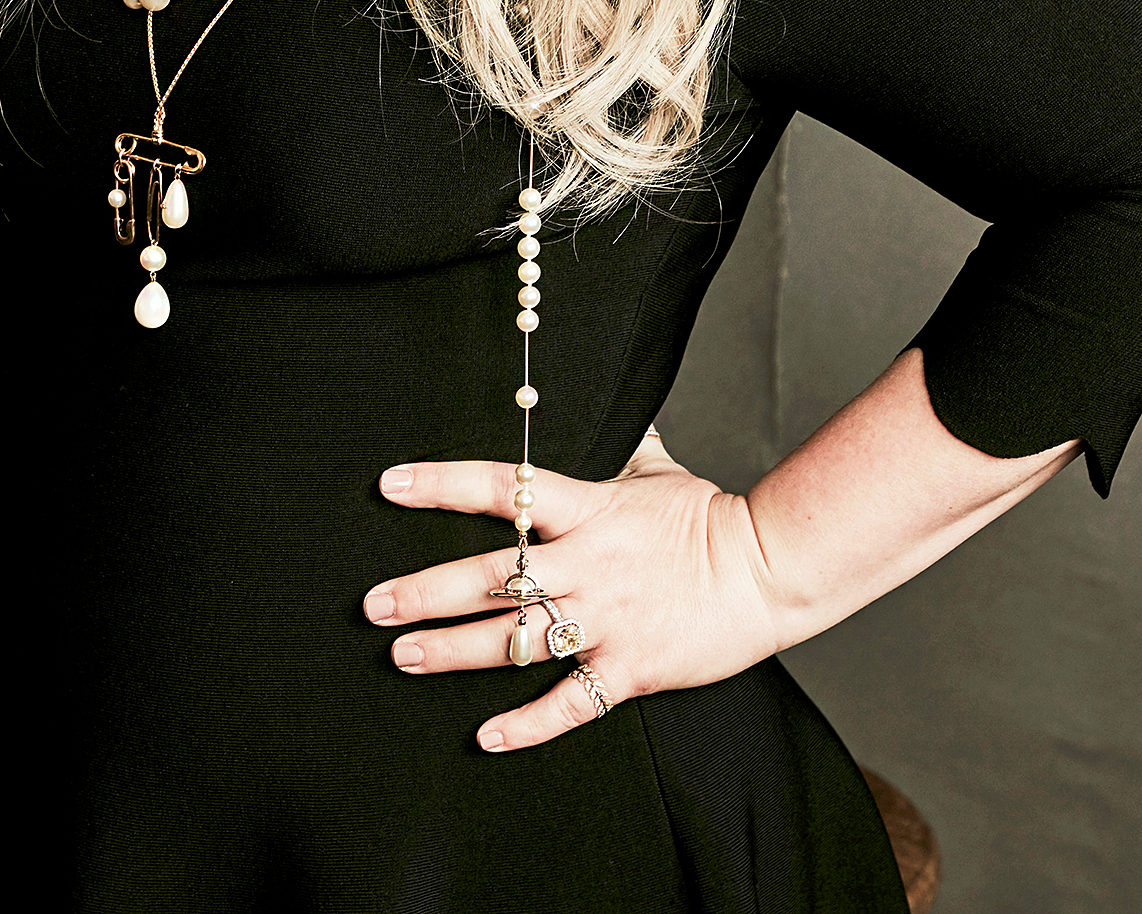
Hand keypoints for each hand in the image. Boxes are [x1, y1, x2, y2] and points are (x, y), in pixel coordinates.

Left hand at [364, 429, 786, 751]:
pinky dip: (527, 724)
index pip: (500, 489)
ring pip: (514, 639)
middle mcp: (586, 564)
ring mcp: (605, 619)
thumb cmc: (708, 515)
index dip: (440, 485)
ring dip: (453, 650)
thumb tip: (612, 405)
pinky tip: (485, 736)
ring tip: (403, 655)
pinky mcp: (629, 669)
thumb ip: (620, 444)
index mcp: (587, 508)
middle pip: (490, 575)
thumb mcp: (656, 468)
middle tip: (374, 604)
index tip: (390, 485)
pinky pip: (569, 703)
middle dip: (425, 590)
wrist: (767, 569)